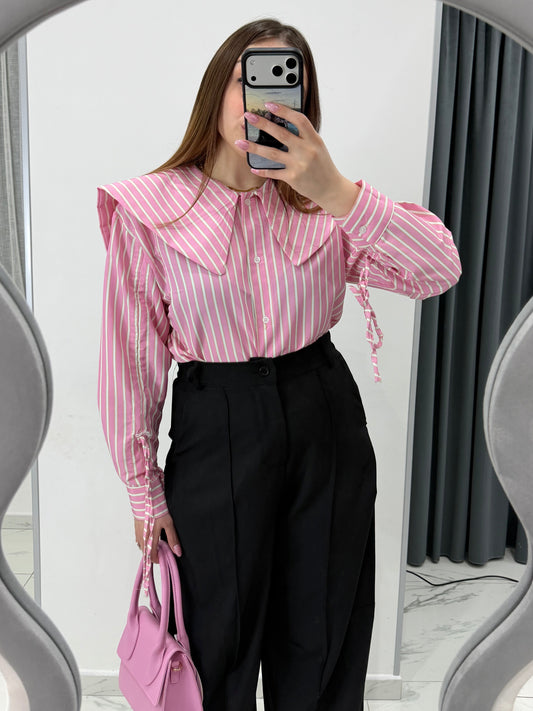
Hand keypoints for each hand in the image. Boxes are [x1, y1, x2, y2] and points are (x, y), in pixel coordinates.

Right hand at [134, 512, 181, 563]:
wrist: (146, 499)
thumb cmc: (156, 510)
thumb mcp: (168, 524)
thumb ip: (172, 539)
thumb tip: (177, 552)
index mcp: (150, 539)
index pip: (152, 557)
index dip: (158, 559)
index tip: (164, 557)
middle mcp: (142, 539)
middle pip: (146, 554)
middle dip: (154, 555)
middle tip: (162, 551)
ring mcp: (138, 534)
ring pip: (142, 548)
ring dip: (149, 549)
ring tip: (158, 544)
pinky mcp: (136, 529)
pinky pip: (139, 541)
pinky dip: (145, 543)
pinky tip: (150, 538)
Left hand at [236, 103, 359, 216]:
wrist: (330, 188)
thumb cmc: (323, 165)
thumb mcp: (318, 147)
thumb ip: (304, 136)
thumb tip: (283, 124)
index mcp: (314, 139)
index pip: (298, 120)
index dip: (283, 110)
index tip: (269, 104)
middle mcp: (306, 151)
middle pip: (281, 134)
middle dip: (263, 124)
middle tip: (248, 116)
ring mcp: (298, 165)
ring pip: (272, 153)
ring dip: (254, 147)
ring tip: (240, 142)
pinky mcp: (292, 178)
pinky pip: (273, 172)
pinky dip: (262, 170)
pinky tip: (252, 167)